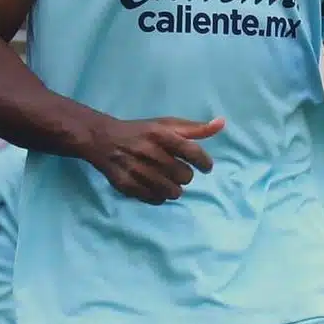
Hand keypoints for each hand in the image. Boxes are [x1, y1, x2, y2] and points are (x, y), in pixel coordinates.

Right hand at [84, 115, 224, 204]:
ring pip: (172, 192)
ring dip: (174, 188)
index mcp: (160, 134)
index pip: (192, 152)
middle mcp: (149, 152)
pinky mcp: (127, 185)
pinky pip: (155, 199)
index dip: (204, 162)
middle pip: (184, 175)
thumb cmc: (140, 132)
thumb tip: (221, 124)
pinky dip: (159, 196)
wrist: (102, 139)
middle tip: (179, 171)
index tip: (206, 167)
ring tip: (168, 181)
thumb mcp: (165, 125)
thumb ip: (194, 128)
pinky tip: (155, 187)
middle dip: (185, 175)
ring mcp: (137, 170)